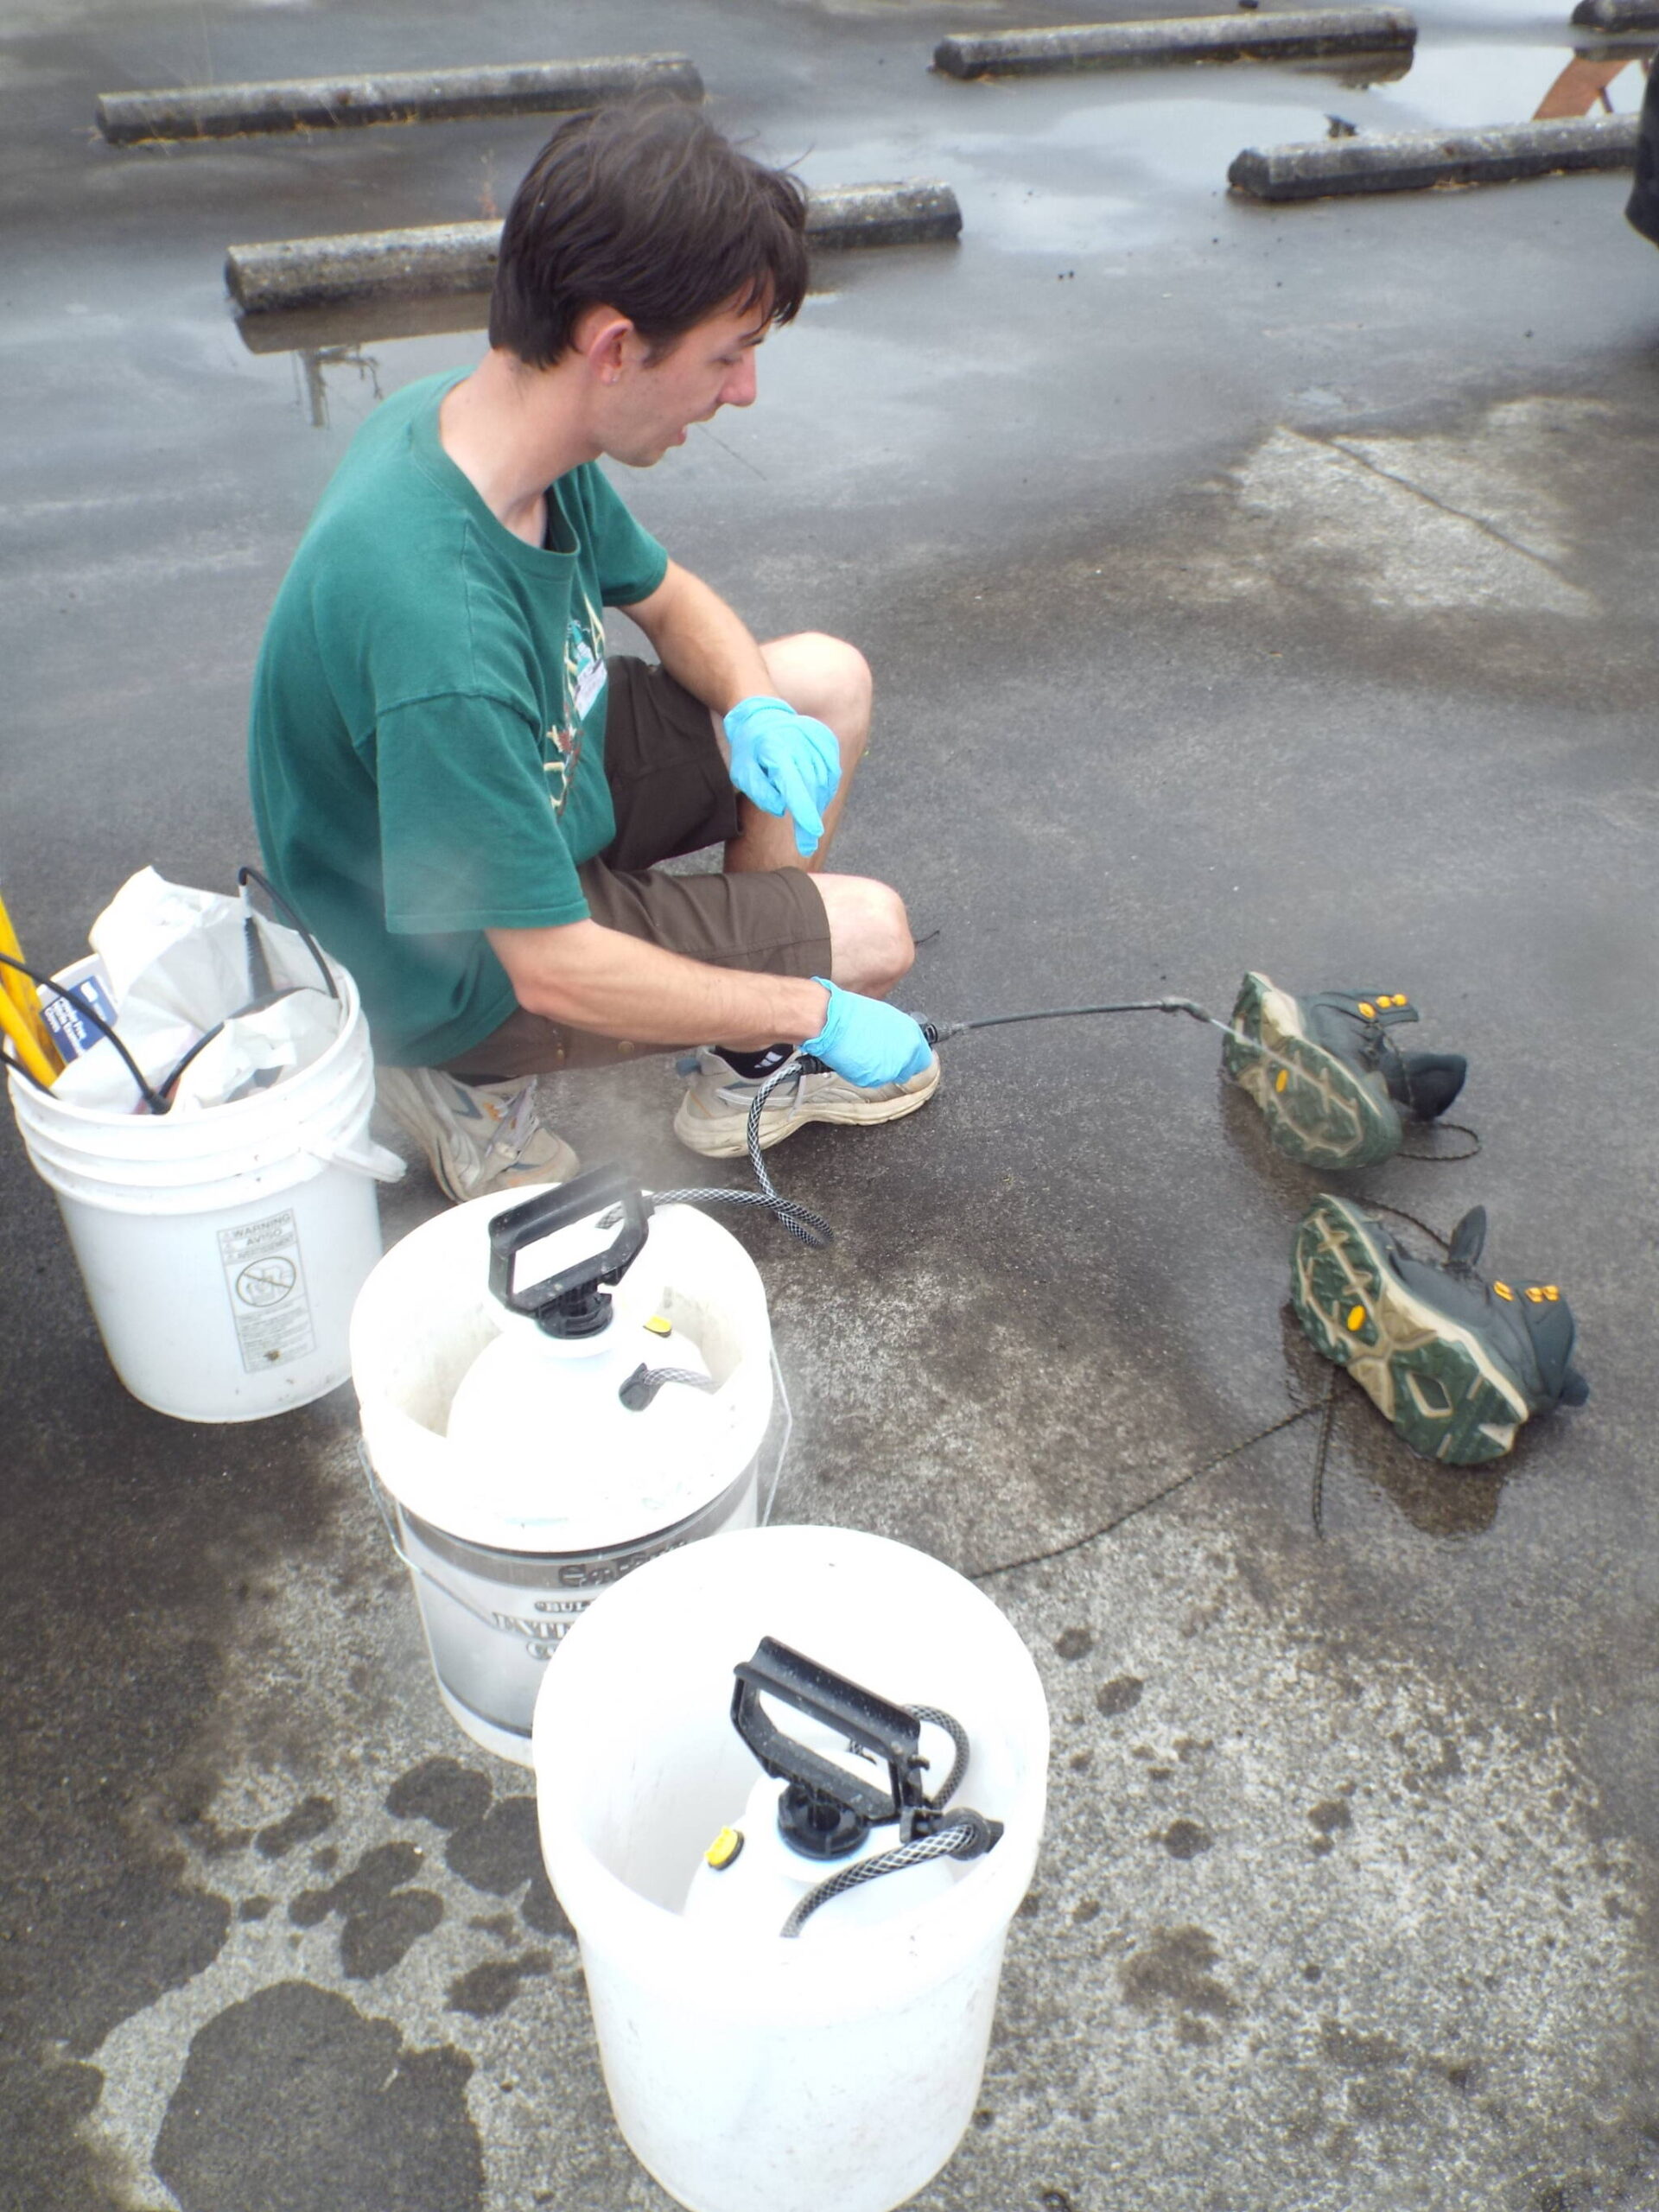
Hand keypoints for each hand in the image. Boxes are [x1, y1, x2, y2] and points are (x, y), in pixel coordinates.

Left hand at [723, 695, 841, 859]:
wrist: (762, 714)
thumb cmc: (749, 748)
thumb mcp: (742, 772)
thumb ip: (760, 793)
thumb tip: (781, 808)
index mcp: (776, 750)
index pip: (794, 785)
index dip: (804, 811)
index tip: (813, 833)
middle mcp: (799, 742)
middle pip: (813, 786)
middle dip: (812, 816)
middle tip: (807, 841)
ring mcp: (815, 738)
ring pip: (825, 779)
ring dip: (819, 802)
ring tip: (807, 815)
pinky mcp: (826, 738)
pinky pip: (833, 770)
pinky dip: (827, 787)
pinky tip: (817, 796)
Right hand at [803, 980, 933, 1088]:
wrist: (832, 1020)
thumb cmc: (854, 1014)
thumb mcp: (887, 1018)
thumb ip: (900, 1035)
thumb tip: (901, 1042)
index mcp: (912, 1036)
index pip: (924, 1059)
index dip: (913, 1059)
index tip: (907, 1059)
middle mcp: (905, 1054)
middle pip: (908, 1071)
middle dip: (896, 1066)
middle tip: (880, 1055)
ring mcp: (890, 1069)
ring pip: (888, 1076)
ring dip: (879, 1069)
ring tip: (864, 1051)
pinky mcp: (872, 1079)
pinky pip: (871, 1079)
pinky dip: (864, 1072)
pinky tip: (856, 1057)